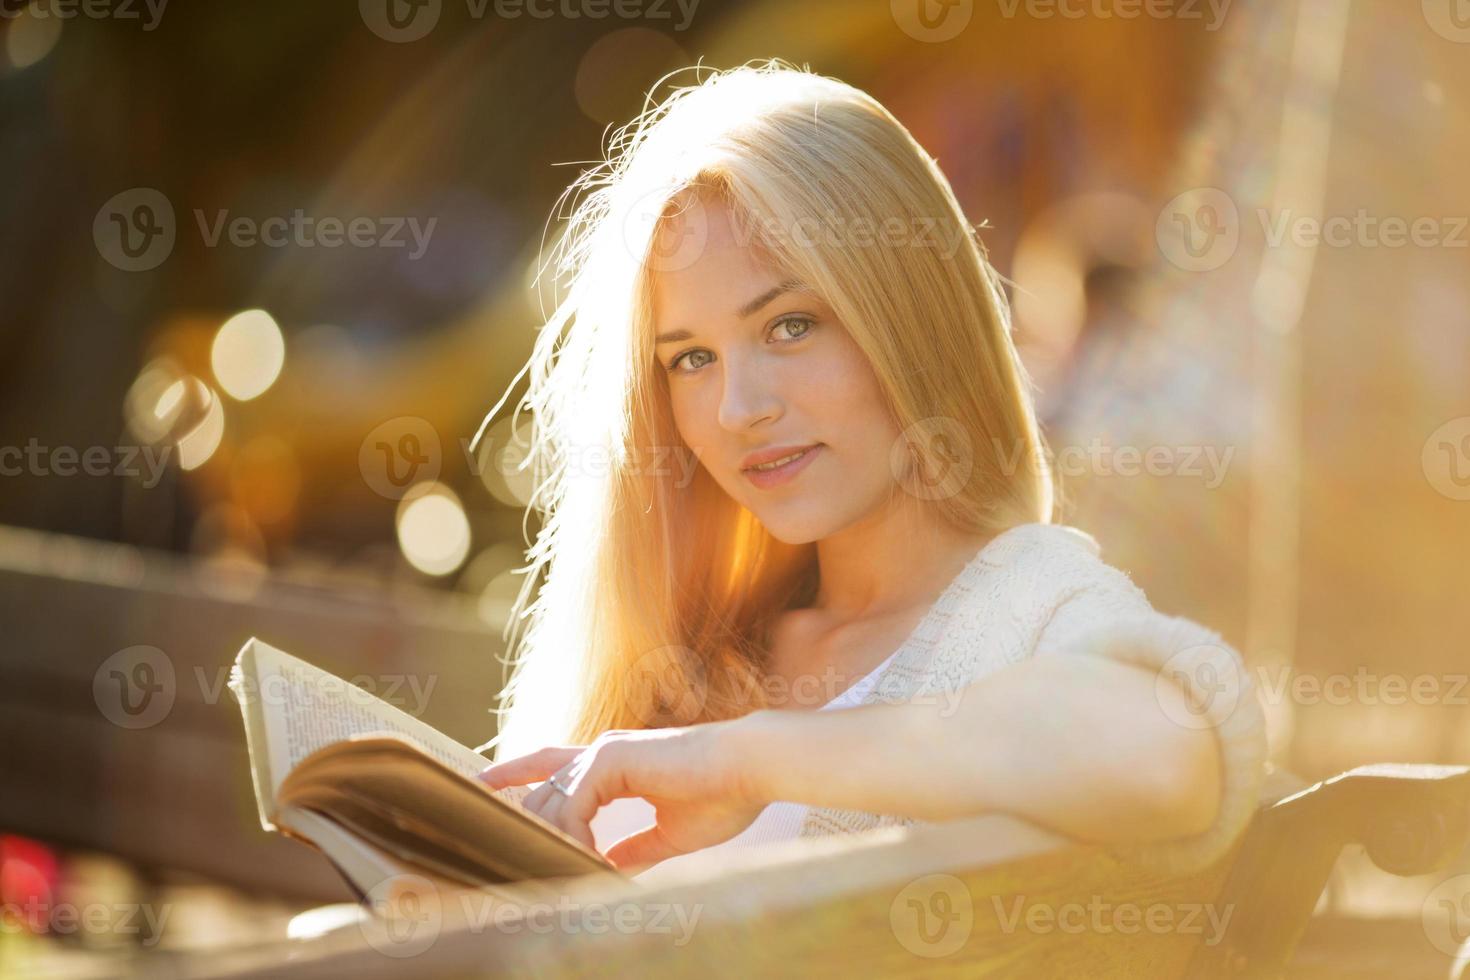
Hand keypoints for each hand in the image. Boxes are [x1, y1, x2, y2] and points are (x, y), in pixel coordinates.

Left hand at [477, 718, 768, 871]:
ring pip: (550, 803)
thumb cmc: (725, 795)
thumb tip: (609, 867)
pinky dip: (578, 839)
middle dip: (528, 831)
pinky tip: (593, 862)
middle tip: (524, 871)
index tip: (480, 786)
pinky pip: (573, 807)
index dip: (513, 773)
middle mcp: (603, 753)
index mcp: (617, 765)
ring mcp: (605, 753)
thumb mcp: (670, 834)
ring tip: (571, 878)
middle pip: (541, 794)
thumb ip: (635, 847)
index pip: (550, 765)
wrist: (753, 769)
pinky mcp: (612, 759)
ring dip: (557, 844)